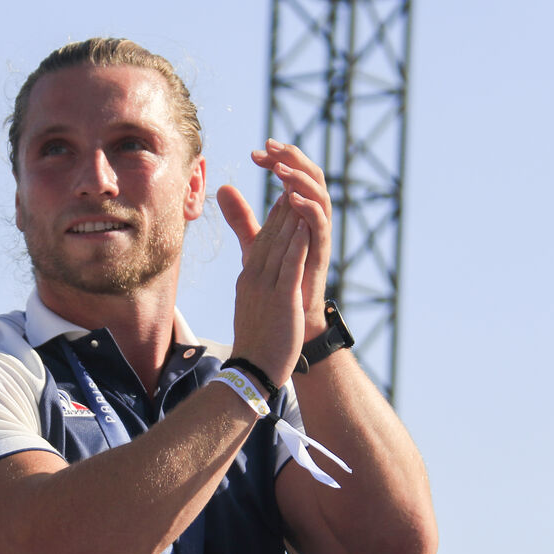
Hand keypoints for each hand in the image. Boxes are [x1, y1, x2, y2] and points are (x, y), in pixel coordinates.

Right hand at [218, 180, 308, 387]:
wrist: (252, 370)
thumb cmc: (255, 342)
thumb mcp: (249, 306)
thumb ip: (253, 286)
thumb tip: (249, 270)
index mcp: (248, 279)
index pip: (261, 241)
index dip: (273, 217)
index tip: (283, 197)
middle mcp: (254, 278)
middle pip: (269, 236)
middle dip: (281, 208)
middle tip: (291, 182)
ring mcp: (266, 287)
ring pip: (280, 245)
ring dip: (290, 217)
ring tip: (300, 193)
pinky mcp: (281, 299)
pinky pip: (290, 265)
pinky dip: (298, 242)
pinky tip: (306, 225)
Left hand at [247, 140, 332, 339]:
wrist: (289, 316)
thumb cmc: (278, 278)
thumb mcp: (256, 242)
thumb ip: (242, 217)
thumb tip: (223, 188)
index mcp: (299, 211)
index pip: (292, 174)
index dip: (277, 160)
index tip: (255, 152)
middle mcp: (313, 218)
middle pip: (311, 175)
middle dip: (292, 158)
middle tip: (270, 147)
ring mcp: (319, 233)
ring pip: (320, 194)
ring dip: (300, 178)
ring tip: (280, 169)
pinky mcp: (321, 252)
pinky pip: (321, 223)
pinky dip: (308, 207)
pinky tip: (289, 196)